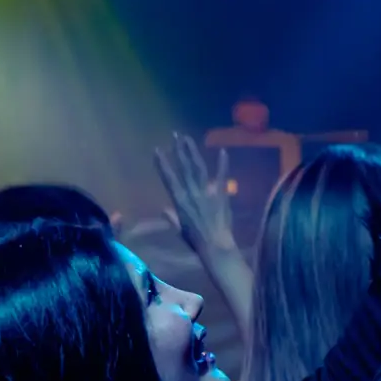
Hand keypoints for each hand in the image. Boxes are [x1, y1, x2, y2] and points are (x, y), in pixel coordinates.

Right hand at [153, 135, 235, 256]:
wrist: (216, 246)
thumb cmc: (197, 240)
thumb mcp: (181, 230)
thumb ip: (173, 218)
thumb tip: (165, 209)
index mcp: (180, 201)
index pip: (169, 179)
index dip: (163, 164)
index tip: (157, 150)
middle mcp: (192, 193)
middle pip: (184, 168)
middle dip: (179, 150)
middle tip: (175, 134)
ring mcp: (207, 192)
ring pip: (198, 168)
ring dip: (193, 152)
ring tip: (188, 138)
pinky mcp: (222, 194)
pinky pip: (222, 176)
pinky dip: (223, 163)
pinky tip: (223, 150)